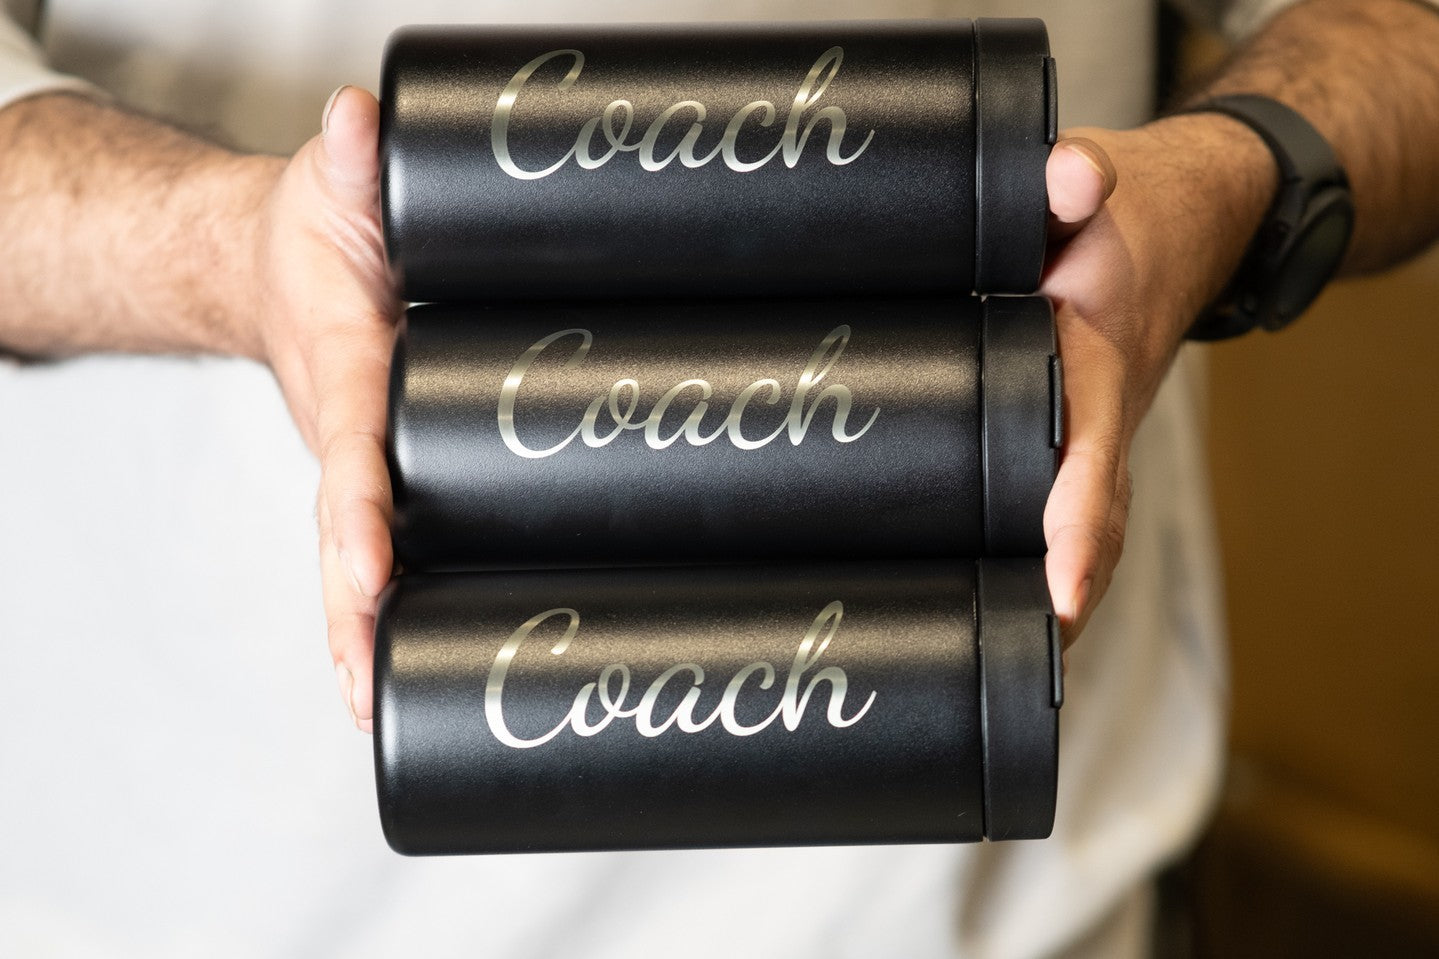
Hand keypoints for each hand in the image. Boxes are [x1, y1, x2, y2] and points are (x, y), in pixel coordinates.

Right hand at [251, 86, 396, 730]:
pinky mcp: (373, 469)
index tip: (368, 575)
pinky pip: (373, 541)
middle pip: (344, 536)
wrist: (278, 264)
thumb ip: (349, 162)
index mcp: (345, 375)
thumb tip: (360, 124)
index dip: (364, 518)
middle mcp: (347, 432)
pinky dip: (376, 602)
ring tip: (370, 704)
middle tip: (359, 690)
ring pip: (352, 555)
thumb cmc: (315, 234)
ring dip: (359, 627)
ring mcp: (356, 459)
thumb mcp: (336, 186)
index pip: (355, 456)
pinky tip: (395, 658)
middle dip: (349, 612)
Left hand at [1040, 115, 1274, 642]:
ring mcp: (1099, 428)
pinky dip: (1064, 551)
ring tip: (1027, 661)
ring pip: (1090, 521)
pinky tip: (1028, 605)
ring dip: (1067, 586)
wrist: (1185, 218)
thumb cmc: (1126, 209)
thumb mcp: (1095, 176)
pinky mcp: (1086, 430)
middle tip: (1032, 664)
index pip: (1088, 455)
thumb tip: (1067, 180)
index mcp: (1100, 360)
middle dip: (1070, 590)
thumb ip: (1072, 174)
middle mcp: (1104, 410)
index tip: (1064, 595)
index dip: (1077, 526)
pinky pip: (1077, 498)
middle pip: (1096, 519)